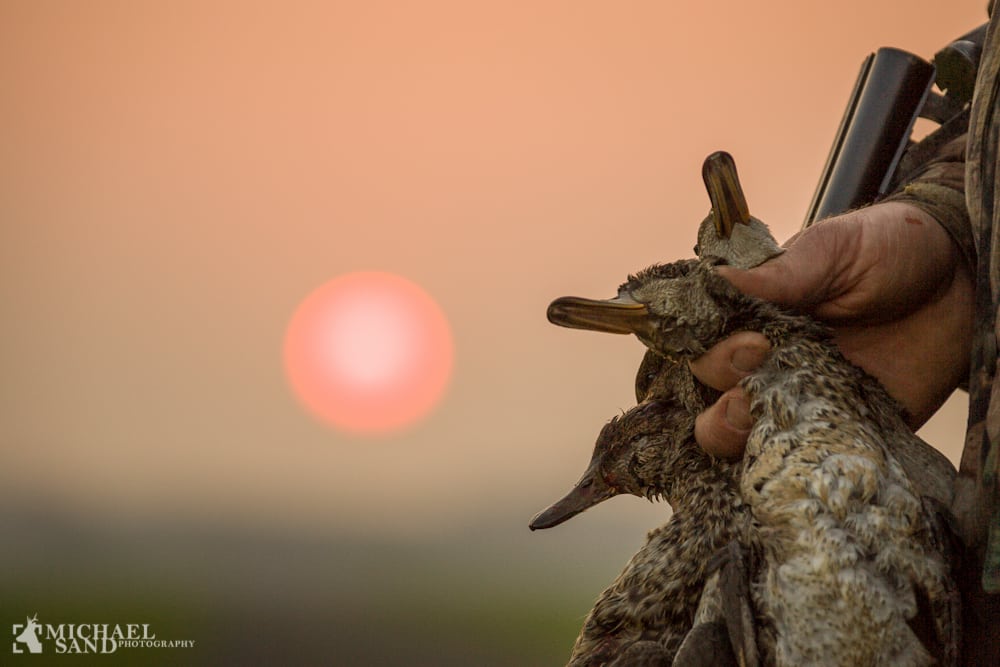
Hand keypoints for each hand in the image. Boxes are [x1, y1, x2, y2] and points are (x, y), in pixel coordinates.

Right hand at [690, 201, 974, 457]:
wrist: (966, 280)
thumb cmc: (892, 250)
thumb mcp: (837, 248)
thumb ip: (784, 270)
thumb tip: (722, 278)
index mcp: (755, 318)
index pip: (704, 346)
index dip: (711, 353)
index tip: (751, 345)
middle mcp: (769, 364)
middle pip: (711, 402)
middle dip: (718, 407)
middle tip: (753, 394)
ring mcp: (804, 402)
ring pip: (744, 442)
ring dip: (739, 443)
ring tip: (763, 429)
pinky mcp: (846, 432)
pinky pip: (810, 464)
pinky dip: (800, 473)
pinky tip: (813, 465)